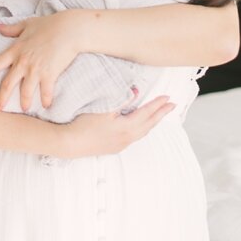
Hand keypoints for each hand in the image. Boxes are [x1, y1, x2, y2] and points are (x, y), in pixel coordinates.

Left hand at [0, 10, 83, 111]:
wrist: (69, 29)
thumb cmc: (49, 25)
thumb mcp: (27, 24)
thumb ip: (11, 29)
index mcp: (15, 50)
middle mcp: (22, 62)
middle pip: (7, 83)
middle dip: (2, 97)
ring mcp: (35, 69)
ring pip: (25, 90)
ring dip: (24, 101)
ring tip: (24, 109)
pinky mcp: (50, 74)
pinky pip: (46, 91)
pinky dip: (46, 99)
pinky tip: (46, 105)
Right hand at [59, 97, 174, 156]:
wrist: (69, 143)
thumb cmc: (83, 123)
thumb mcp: (102, 108)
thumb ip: (121, 99)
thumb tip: (136, 92)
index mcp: (126, 127)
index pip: (147, 113)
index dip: (157, 104)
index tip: (168, 97)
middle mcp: (127, 137)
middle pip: (149, 124)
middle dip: (160, 114)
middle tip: (171, 106)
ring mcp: (120, 144)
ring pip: (142, 132)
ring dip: (152, 123)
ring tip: (158, 116)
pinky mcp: (113, 148)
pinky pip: (134, 137)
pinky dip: (141, 129)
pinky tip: (138, 127)